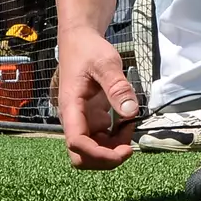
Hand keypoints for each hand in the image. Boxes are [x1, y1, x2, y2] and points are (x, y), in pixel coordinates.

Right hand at [57, 27, 138, 169]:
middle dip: (105, 159)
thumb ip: (117, 87)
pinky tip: (126, 124)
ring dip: (112, 149)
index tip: (123, 151)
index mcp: (71, 108)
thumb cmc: (89, 50)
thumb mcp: (106, 63)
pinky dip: (115, 139)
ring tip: (130, 128)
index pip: (77, 144)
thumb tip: (130, 112)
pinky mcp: (91, 119)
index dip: (98, 155)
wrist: (80, 41)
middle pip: (81, 157)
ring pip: (92, 151)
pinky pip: (101, 140)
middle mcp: (73, 119)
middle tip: (129, 146)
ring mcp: (82, 121)